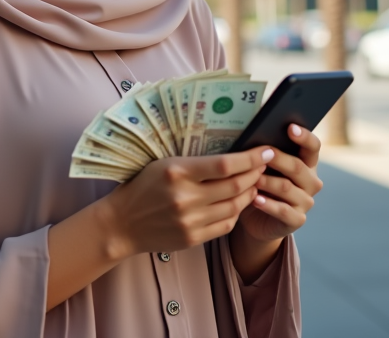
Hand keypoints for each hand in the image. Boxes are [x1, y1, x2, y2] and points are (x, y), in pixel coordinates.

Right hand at [103, 147, 272, 256]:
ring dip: (249, 194)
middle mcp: (186, 197)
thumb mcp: (163, 164)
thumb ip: (195, 163)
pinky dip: (236, 213)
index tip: (266, 151)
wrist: (122, 223)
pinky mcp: (193, 238)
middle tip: (263, 166)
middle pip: (235, 186)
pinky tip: (236, 203)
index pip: (224, 164)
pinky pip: (225, 225)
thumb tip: (231, 157)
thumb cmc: (141, 186)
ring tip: (253, 184)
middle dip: (255, 174)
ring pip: (234, 207)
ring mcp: (190, 220)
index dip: (250, 158)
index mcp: (177, 171)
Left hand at [236, 124, 322, 244]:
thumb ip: (264, 153)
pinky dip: (268, 204)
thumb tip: (251, 134)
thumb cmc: (259, 185)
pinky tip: (255, 199)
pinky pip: (283, 211)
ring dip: (267, 182)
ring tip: (251, 178)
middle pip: (297, 166)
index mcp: (306, 163)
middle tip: (262, 154)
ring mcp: (305, 202)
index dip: (304, 137)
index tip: (290, 127)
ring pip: (287, 188)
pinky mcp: (297, 220)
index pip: (312, 147)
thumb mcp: (262, 167)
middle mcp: (310, 182)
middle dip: (278, 158)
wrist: (256, 219)